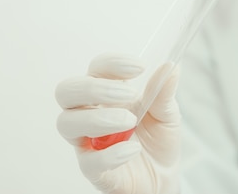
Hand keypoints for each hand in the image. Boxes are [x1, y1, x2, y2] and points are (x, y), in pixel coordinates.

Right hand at [55, 53, 180, 193]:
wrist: (164, 175)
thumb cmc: (158, 138)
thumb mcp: (167, 112)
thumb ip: (164, 91)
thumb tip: (171, 67)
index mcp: (107, 93)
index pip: (95, 68)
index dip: (111, 63)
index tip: (140, 67)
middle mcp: (90, 113)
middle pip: (67, 91)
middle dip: (94, 88)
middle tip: (129, 94)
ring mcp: (87, 141)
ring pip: (67, 123)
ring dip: (98, 118)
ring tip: (130, 122)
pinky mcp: (93, 169)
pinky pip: (88, 161)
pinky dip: (110, 154)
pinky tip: (132, 149)